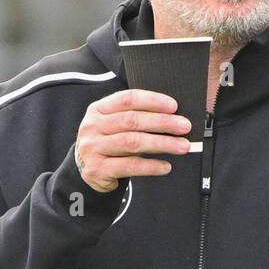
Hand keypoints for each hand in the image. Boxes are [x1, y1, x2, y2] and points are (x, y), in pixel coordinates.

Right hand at [74, 89, 191, 191]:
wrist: (84, 170)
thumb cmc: (107, 144)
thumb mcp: (113, 125)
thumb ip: (134, 117)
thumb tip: (172, 117)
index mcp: (98, 109)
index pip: (127, 99)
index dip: (152, 100)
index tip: (173, 106)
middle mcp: (93, 127)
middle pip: (132, 120)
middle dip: (162, 122)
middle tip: (184, 126)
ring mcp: (93, 148)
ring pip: (132, 142)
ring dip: (162, 143)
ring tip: (182, 146)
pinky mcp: (98, 169)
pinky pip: (130, 166)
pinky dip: (151, 166)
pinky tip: (165, 166)